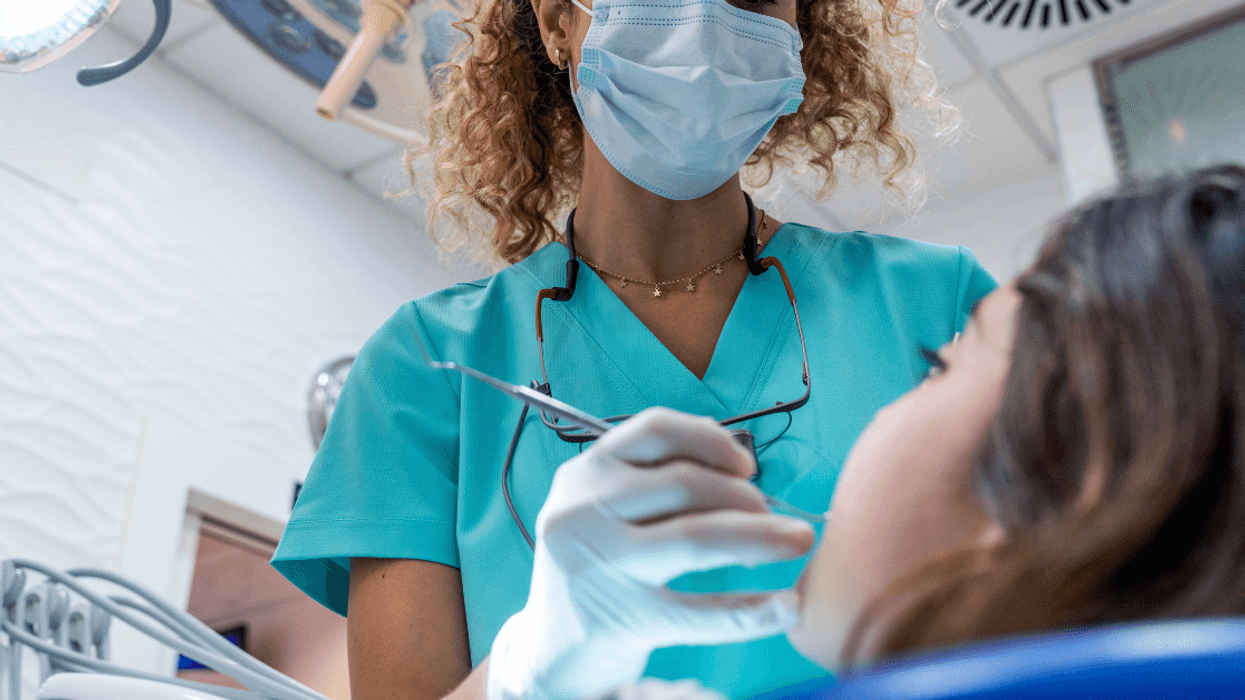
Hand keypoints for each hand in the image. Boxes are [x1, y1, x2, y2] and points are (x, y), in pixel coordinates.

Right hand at [486, 408, 814, 699]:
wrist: (552, 646)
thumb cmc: (596, 565)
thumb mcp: (603, 509)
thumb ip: (652, 478)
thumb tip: (736, 459)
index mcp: (583, 474)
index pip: (654, 431)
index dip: (711, 440)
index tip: (747, 466)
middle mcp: (583, 512)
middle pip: (685, 485)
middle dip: (745, 497)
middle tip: (775, 516)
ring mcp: (599, 566)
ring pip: (697, 539)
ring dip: (761, 537)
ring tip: (797, 541)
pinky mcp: (621, 620)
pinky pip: (702, 612)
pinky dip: (753, 611)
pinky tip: (787, 608)